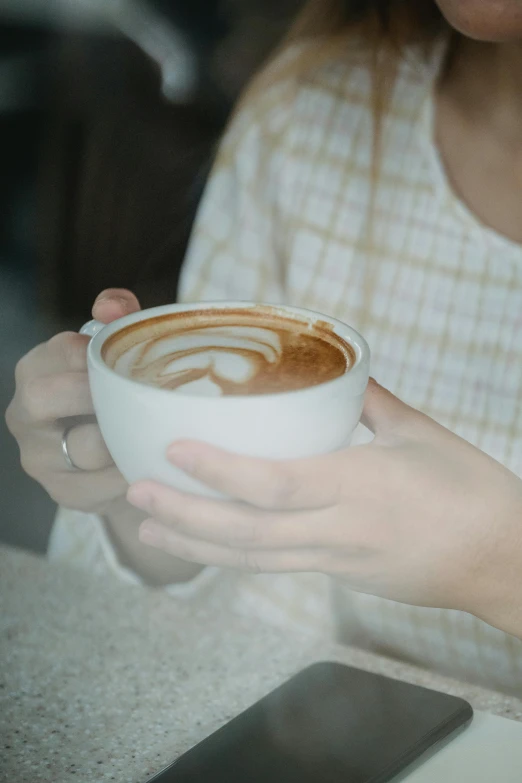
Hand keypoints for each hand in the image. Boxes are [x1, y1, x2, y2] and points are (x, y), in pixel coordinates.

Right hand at [6, 289, 139, 511]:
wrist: (118, 456)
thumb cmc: (118, 393)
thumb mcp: (120, 352)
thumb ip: (120, 318)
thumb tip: (111, 305)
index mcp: (37, 369)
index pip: (62, 349)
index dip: (101, 354)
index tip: (137, 362)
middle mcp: (24, 412)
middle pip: (43, 396)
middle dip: (97, 395)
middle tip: (144, 397)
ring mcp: (38, 457)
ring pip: (82, 446)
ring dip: (124, 438)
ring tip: (158, 430)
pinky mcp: (62, 492)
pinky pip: (98, 486)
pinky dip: (129, 474)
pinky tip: (151, 463)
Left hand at [127, 380, 521, 634]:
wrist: (504, 560)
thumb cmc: (472, 492)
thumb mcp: (423, 434)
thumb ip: (372, 402)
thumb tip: (338, 375)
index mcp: (362, 486)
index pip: (276, 483)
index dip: (219, 470)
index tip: (175, 449)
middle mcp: (341, 530)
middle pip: (248, 532)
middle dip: (186, 517)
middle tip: (136, 496)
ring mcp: (339, 562)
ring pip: (255, 560)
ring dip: (197, 546)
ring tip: (150, 529)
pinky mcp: (343, 577)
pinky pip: (278, 567)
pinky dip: (235, 557)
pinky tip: (205, 546)